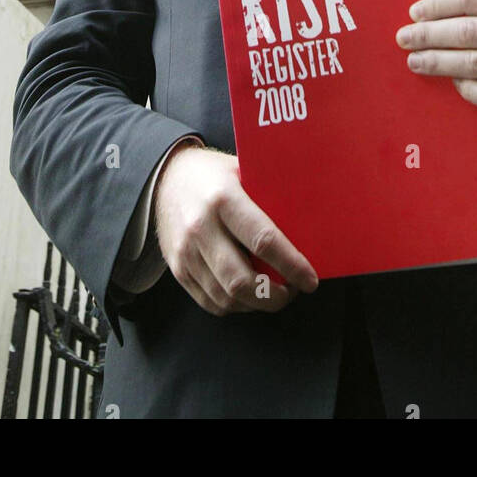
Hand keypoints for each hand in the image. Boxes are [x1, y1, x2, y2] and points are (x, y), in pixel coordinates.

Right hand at [152, 143, 318, 315]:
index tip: (310, 279)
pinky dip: (235, 306)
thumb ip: (269, 196)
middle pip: (241, 280)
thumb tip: (311, 223)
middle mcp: (201, 227)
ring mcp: (186, 251)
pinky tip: (250, 296)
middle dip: (274, 296)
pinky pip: (210, 301)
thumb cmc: (214, 174)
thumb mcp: (242, 171)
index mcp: (223, 198)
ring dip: (256, 304)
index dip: (291, 265)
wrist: (165, 177)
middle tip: (292, 292)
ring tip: (274, 294)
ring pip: (226, 297)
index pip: (263, 240)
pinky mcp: (177, 268)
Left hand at [396, 0, 476, 117]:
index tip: (414, 13)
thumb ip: (476, 7)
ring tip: (415, 61)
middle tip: (404, 39)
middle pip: (468, 31)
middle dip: (430, 35)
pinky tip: (454, 82)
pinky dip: (468, 89)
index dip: (438, 4)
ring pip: (475, 63)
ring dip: (439, 62)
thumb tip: (424, 14)